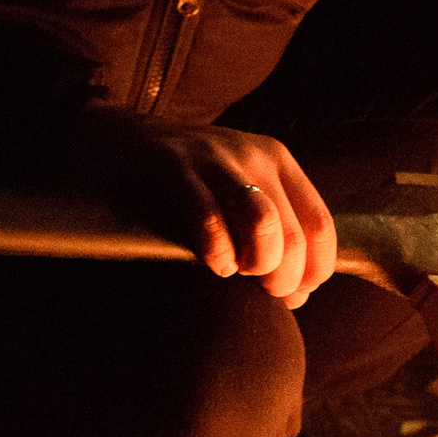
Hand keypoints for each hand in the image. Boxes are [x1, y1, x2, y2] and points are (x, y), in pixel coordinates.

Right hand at [65, 104, 334, 306]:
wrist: (117, 141)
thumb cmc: (183, 186)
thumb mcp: (238, 195)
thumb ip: (272, 233)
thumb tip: (299, 293)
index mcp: (279, 163)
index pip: (320, 227)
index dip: (314, 272)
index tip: (293, 296)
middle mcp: (255, 156)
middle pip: (294, 236)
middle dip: (281, 279)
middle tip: (258, 289)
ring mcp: (216, 158)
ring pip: (264, 227)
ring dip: (256, 264)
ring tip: (235, 271)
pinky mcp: (176, 165)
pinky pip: (210, 220)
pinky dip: (217, 253)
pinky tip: (212, 261)